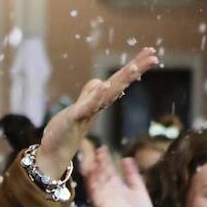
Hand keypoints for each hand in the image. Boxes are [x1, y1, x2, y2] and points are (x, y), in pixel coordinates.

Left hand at [35, 47, 158, 181]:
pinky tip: (104, 85)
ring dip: (121, 80)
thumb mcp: (78, 108)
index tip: (151, 51)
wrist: (53, 154)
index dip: (135, 66)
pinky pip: (87, 106)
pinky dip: (96, 96)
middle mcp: (96, 106)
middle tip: (153, 57)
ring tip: (135, 66)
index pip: (119, 80)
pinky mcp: (74, 119)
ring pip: (107, 94)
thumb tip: (102, 82)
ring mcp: (86, 112)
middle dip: (136, 70)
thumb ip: (89, 96)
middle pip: (119, 84)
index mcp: (98, 101)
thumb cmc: (65, 132)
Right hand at [83, 146, 151, 206]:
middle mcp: (108, 191)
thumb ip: (133, 174)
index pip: (108, 170)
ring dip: (93, 172)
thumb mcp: (138, 188)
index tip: (103, 148)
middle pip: (100, 174)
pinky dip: (93, 185)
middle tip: (95, 150)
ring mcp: (104, 199)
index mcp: (116, 186)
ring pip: (96, 183)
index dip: (105, 160)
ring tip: (92, 160)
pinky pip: (95, 195)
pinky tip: (92, 176)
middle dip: (97, 163)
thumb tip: (126, 158)